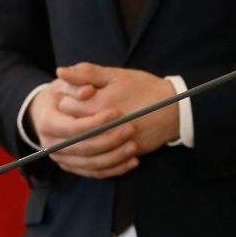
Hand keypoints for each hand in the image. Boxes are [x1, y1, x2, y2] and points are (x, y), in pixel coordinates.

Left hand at [56, 63, 181, 156]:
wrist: (175, 109)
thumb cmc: (145, 88)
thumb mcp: (116, 75)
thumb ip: (87, 73)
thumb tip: (60, 71)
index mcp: (100, 104)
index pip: (66, 106)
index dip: (66, 98)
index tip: (72, 94)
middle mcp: (104, 128)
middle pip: (71, 128)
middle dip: (70, 119)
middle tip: (77, 110)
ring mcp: (114, 144)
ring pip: (82, 149)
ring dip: (78, 139)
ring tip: (85, 126)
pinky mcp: (122, 156)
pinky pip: (99, 165)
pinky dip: (90, 158)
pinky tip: (90, 148)